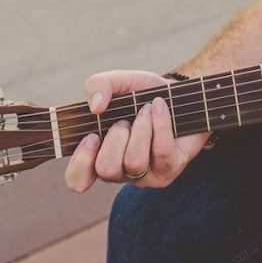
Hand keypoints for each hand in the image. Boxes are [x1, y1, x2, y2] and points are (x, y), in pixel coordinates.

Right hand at [64, 69, 210, 192]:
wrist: (183, 95)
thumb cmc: (145, 93)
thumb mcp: (120, 82)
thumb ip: (98, 85)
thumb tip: (95, 107)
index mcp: (99, 155)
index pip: (78, 181)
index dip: (81, 163)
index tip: (92, 137)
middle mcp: (119, 171)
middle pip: (107, 169)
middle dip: (116, 137)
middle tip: (125, 120)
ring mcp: (144, 175)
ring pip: (134, 161)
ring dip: (141, 128)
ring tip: (146, 109)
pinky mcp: (168, 170)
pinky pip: (161, 152)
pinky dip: (160, 124)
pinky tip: (160, 107)